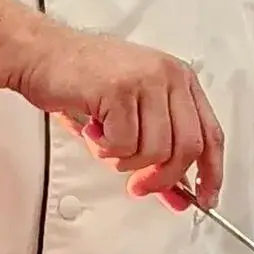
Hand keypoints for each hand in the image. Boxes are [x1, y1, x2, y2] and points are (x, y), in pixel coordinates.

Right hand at [0, 0, 223, 208]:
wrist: (43, 55)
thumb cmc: (83, 82)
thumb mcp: (131, 118)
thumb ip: (158, 155)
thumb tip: (178, 195)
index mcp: (179, 79)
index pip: (211, 133)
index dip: (211, 172)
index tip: (204, 197)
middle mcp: (169, 76)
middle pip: (188, 148)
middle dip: (163, 178)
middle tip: (140, 186)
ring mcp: (146, 80)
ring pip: (156, 150)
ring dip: (126, 161)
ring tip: (106, 143)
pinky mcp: (120, 89)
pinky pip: (124, 144)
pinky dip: (106, 149)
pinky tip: (94, 131)